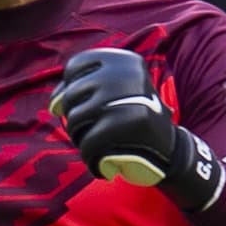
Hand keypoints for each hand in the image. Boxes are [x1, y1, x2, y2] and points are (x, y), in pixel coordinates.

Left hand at [49, 48, 224, 208]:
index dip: (74, 93)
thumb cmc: (133, 123)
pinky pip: (87, 144)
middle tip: (101, 133)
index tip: (93, 109)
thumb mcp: (111, 96)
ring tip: (105, 146)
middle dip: (78, 121)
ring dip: (83, 141)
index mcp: (122, 59)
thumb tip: (54, 104)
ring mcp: (125, 97)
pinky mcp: (126, 125)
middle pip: (71, 96)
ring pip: (74, 120)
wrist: (171, 153)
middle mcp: (124, 73)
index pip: (74, 67)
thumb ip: (78, 91)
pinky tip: (105, 165)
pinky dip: (91, 160)